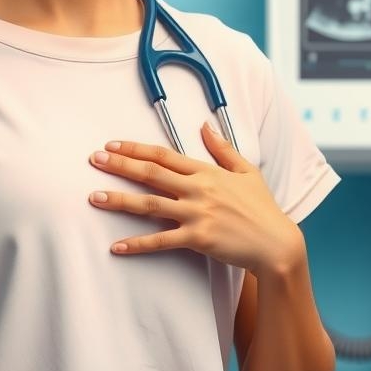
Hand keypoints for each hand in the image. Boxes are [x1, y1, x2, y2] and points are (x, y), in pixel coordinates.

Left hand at [87, 122, 306, 276]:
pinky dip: (137, 244)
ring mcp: (197, 214)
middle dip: (120, 166)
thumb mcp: (247, 170)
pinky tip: (116, 246)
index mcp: (206, 172)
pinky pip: (161, 241)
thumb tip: (205, 125)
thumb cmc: (262, 208)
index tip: (113, 145)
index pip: (164, 155)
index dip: (136, 149)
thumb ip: (222, 148)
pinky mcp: (198, 239)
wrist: (276, 243)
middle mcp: (198, 190)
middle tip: (94, 160)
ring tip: (95, 197)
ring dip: (120, 200)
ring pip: (150, 205)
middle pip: (151, 174)